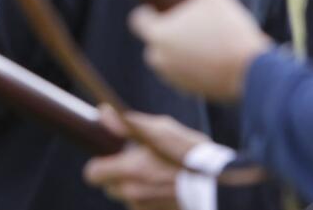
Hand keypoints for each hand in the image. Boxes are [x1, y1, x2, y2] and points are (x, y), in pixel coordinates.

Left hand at [83, 105, 209, 209]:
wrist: (220, 184)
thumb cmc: (188, 152)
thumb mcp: (158, 130)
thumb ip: (126, 123)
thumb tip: (102, 112)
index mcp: (128, 171)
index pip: (92, 174)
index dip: (98, 165)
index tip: (110, 158)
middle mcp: (132, 193)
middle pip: (110, 188)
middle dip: (118, 177)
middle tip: (136, 165)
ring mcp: (145, 208)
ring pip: (128, 198)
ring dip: (136, 188)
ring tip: (158, 176)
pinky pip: (145, 207)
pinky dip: (151, 199)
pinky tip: (167, 188)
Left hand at [129, 0, 271, 101]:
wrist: (253, 74)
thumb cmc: (230, 32)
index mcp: (157, 35)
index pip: (137, 20)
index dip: (150, 11)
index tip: (165, 7)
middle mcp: (158, 59)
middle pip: (154, 39)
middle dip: (168, 31)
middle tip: (191, 24)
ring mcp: (172, 77)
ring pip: (169, 57)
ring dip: (180, 49)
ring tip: (206, 40)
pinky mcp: (188, 90)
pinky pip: (183, 72)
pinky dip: (192, 65)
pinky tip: (213, 56)